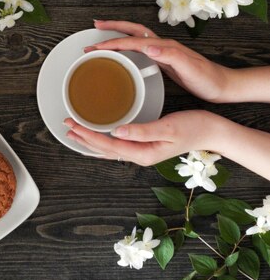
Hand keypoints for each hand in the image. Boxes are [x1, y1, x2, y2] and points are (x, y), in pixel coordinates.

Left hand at [64, 110, 220, 164]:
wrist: (212, 131)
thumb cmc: (193, 127)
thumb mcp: (168, 128)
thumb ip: (143, 131)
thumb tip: (118, 132)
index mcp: (143, 153)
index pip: (108, 146)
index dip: (88, 136)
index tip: (73, 124)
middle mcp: (140, 155)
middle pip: (104, 150)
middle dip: (83, 138)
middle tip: (66, 124)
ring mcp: (142, 152)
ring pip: (109, 149)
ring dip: (91, 140)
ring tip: (74, 131)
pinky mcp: (146, 145)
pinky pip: (118, 146)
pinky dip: (103, 141)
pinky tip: (99, 136)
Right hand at [87, 20, 230, 102]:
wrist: (222, 85)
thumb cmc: (207, 79)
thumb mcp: (190, 69)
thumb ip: (170, 56)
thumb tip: (148, 46)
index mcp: (165, 47)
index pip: (133, 41)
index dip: (113, 43)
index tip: (96, 48)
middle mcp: (162, 45)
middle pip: (133, 30)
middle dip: (112, 27)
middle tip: (94, 26)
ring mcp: (163, 51)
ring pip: (135, 37)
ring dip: (118, 34)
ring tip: (103, 36)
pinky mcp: (164, 59)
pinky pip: (140, 48)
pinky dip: (127, 47)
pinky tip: (122, 54)